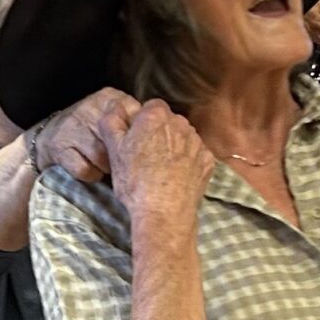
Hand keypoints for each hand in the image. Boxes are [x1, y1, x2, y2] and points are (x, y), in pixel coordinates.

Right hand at [29, 87, 139, 183]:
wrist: (49, 137)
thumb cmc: (92, 130)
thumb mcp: (115, 117)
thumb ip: (138, 121)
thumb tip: (167, 133)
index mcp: (109, 97)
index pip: (135, 116)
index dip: (140, 138)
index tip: (142, 150)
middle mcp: (90, 108)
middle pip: (120, 141)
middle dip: (124, 157)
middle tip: (125, 163)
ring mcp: (72, 127)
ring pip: (103, 157)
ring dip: (108, 167)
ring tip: (108, 166)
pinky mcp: (60, 148)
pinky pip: (86, 170)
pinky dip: (92, 175)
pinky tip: (93, 171)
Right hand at [102, 100, 213, 228]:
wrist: (164, 212)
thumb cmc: (135, 181)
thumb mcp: (114, 150)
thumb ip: (112, 122)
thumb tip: (115, 107)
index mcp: (155, 116)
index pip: (151, 106)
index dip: (143, 121)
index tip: (136, 138)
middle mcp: (180, 124)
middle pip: (169, 121)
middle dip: (160, 132)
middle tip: (147, 155)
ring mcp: (196, 142)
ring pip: (184, 137)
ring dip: (175, 146)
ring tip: (161, 168)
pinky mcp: (207, 160)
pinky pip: (196, 154)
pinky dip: (188, 161)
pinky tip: (176, 176)